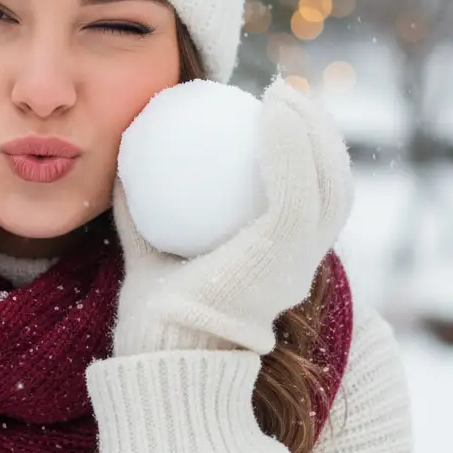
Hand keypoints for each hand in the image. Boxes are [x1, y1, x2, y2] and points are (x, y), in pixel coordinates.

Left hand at [111, 76, 354, 355]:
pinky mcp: (282, 256)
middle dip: (318, 134)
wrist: (158, 360)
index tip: (267, 114)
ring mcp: (296, 262)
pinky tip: (269, 109)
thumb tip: (122, 165)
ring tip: (280, 92)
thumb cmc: (153, 317)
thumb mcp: (147, 251)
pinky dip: (289, 144)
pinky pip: (295, 188)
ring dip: (311, 129)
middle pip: (330, 185)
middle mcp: (298, 264)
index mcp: (277, 264)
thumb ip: (140, 212)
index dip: (302, 154)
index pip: (306, 199)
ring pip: (327, 182)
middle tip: (279, 95)